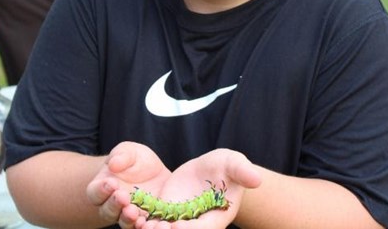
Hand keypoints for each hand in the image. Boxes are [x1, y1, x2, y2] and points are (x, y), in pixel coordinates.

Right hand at [86, 142, 171, 228]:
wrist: (154, 173)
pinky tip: (149, 221)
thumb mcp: (129, 152)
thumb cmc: (134, 160)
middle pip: (107, 211)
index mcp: (103, 188)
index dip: (101, 189)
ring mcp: (129, 215)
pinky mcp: (146, 220)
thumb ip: (121, 155)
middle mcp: (112, 206)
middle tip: (123, 197)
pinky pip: (143, 226)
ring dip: (127, 218)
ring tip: (134, 212)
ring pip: (124, 222)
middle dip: (114, 205)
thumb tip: (113, 164)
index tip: (111, 182)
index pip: (95, 192)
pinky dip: (144, 225)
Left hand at [135, 148, 261, 228]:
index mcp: (216, 218)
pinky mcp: (165, 214)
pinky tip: (130, 213)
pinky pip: (152, 220)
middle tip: (151, 227)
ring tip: (137, 220)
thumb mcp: (233, 164)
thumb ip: (242, 171)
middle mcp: (197, 225)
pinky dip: (141, 220)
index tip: (175, 227)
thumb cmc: (226, 167)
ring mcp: (179, 221)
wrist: (209, 169)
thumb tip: (257, 179)